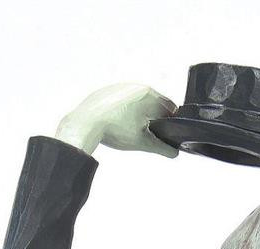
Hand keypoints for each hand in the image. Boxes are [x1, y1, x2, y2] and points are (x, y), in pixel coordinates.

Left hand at [56, 83, 178, 157]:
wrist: (86, 124)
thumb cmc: (114, 129)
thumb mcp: (143, 143)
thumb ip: (161, 148)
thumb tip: (173, 153)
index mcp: (149, 95)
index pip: (170, 107)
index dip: (171, 122)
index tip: (167, 134)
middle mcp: (136, 86)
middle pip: (153, 103)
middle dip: (154, 119)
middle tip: (147, 135)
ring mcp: (120, 87)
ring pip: (137, 101)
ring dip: (138, 114)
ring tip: (130, 131)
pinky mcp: (107, 92)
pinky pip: (121, 101)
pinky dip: (123, 112)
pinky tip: (117, 124)